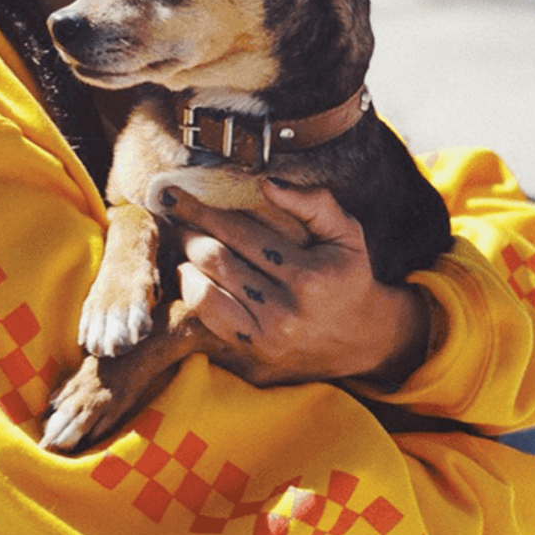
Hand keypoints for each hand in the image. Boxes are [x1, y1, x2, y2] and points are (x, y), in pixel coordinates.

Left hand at [168, 181, 430, 389]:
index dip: (206, 211)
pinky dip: (191, 289)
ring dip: (185, 257)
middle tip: (172, 210)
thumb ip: (314, 202)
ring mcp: (266, 335)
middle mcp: (286, 309)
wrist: (361, 338)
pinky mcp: (253, 351)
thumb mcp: (346, 233)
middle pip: (217, 259)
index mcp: (310, 276)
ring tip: (179, 235)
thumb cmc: (347, 276)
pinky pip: (208, 315)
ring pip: (205, 289)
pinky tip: (188, 270)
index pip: (243, 234)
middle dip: (188, 229)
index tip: (180, 194)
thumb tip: (266, 184)